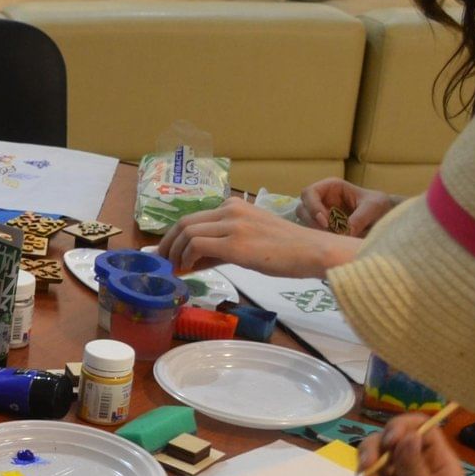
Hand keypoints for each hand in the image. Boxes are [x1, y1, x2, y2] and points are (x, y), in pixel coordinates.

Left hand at [156, 196, 359, 275]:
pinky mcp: (235, 242)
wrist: (312, 251)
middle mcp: (230, 210)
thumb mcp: (250, 240)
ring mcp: (232, 225)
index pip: (194, 218)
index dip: (175, 237)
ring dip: (175, 252)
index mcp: (234, 206)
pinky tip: (188, 269)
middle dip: (167, 243)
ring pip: (187, 232)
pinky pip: (197, 245)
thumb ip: (222, 245)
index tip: (169, 253)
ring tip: (174, 269)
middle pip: (184, 222)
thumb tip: (192, 260)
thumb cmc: (286, 251)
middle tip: (163, 261)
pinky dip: (187, 258)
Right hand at [299, 177, 395, 236]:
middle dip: (313, 222)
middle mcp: (322, 199)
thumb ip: (359, 218)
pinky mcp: (323, 228)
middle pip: (302, 208)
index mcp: (331, 187)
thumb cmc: (380, 206)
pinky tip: (335, 240)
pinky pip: (313, 233)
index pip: (309, 193)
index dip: (313, 207)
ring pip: (305, 222)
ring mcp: (321, 214)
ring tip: (334, 237)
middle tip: (329, 232)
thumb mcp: (374, 208)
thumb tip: (343, 232)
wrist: (386, 217)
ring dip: (316, 231)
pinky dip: (320, 238)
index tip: (326, 222)